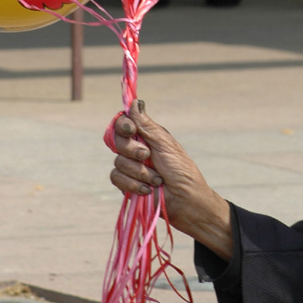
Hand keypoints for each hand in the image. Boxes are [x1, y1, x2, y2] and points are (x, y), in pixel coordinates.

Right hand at [110, 99, 232, 260]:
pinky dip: (133, 184)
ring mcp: (131, 167)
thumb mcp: (165, 145)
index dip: (123, 125)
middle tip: (147, 156)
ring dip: (139, 172)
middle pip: (117, 141)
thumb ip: (146, 125)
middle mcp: (137, 150)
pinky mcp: (127, 184)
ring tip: (156, 180)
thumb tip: (135, 101)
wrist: (185, 201)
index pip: (125, 124)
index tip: (131, 130)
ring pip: (118, 162)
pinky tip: (148, 190)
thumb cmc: (181, 171)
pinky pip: (117, 178)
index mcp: (147, 137)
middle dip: (132, 150)